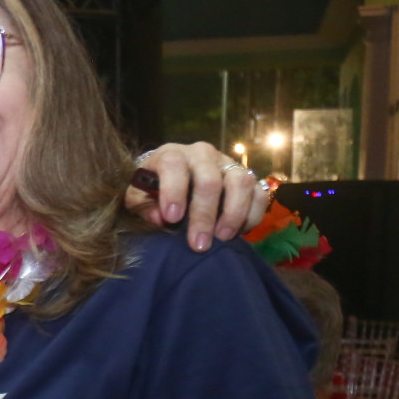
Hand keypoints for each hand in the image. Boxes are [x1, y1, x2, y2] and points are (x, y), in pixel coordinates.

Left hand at [128, 142, 267, 250]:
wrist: (175, 174)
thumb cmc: (153, 188)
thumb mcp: (138, 196)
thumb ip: (144, 205)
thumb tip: (160, 219)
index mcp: (172, 155)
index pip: (174, 165)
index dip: (173, 191)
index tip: (172, 218)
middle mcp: (202, 154)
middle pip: (210, 180)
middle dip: (204, 215)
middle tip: (199, 243)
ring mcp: (228, 164)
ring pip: (240, 182)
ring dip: (234, 213)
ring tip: (222, 238)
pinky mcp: (247, 176)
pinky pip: (259, 193)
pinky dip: (253, 215)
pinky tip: (239, 232)